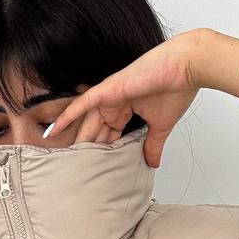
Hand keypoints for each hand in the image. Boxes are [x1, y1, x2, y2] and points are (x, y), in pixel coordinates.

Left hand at [45, 31, 202, 168]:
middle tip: (71, 170)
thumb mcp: (160, 126)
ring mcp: (109, 95)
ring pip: (86, 121)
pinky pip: (82, 104)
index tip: (92, 170)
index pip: (107, 135)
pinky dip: (67, 116)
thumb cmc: (175, 89)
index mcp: (124, 110)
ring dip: (73, 139)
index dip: (99, 152)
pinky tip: (53, 130)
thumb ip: (152, 145)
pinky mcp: (108, 89)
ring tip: (60, 159)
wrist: (186, 68)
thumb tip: (152, 164)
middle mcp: (113, 102)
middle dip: (84, 149)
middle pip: (94, 130)